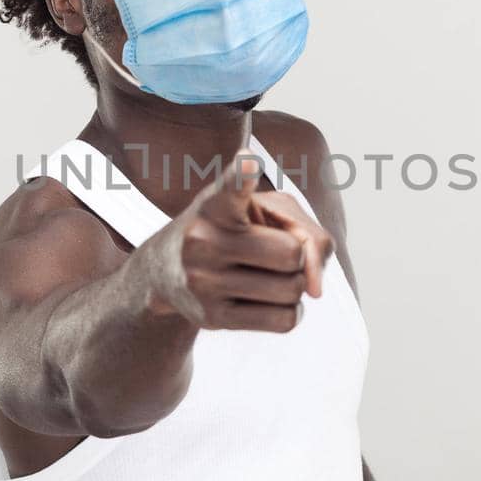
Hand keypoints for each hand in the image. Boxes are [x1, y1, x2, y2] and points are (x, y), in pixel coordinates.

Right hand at [148, 149, 334, 331]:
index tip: (248, 160)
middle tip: (271, 251)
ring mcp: (204, 282)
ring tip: (265, 274)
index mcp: (214, 205)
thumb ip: (307, 233)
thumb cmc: (231, 230)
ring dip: (293, 285)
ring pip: (292, 290)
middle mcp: (203, 240)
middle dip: (295, 255)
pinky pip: (284, 320)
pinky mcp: (212, 319)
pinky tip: (267, 299)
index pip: (230, 187)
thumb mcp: (264, 211)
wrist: (166, 270)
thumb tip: (315, 288)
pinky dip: (289, 310)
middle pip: (292, 254)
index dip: (242, 175)